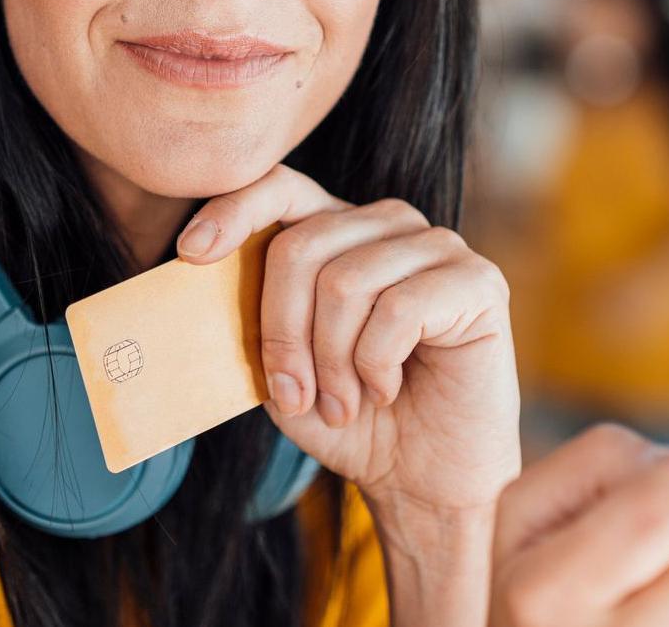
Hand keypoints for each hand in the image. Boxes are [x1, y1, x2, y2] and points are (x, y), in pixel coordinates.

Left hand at [177, 164, 520, 518]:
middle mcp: (389, 225)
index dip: (234, 210)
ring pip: (346, 282)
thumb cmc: (351, 420)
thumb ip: (252, 320)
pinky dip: (376, 366)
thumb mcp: (282, 370)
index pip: (281, 188)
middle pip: (302, 247)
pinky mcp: (477, 282)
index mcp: (340, 230)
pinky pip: (399, 310)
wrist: (420, 480)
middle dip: (282, 332)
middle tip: (294, 394)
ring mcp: (438, 246)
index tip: (191, 253)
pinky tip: (388, 389)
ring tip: (345, 402)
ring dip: (332, 362)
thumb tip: (200, 273)